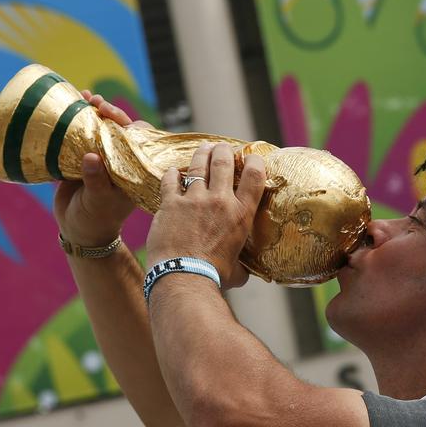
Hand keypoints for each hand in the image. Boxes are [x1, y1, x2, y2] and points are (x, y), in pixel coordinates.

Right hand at [53, 90, 149, 246]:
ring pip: (101, 129)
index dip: (129, 125)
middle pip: (119, 129)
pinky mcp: (83, 159)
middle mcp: (120, 161)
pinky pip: (81, 136)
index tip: (114, 115)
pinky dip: (76, 121)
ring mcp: (102, 159)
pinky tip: (70, 103)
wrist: (78, 231)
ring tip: (84, 96)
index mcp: (133, 169)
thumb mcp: (97, 201)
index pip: (138, 141)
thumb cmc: (95, 219)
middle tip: (97, 102)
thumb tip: (92, 156)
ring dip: (94, 112)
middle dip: (110, 112)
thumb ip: (96, 180)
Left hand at [145, 142, 265, 288]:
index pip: (254, 176)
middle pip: (224, 162)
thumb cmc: (213, 278)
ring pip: (198, 165)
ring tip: (204, 148)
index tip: (252, 158)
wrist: (183, 278)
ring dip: (202, 153)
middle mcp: (219, 201)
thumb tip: (244, 272)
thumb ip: (242, 265)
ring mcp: (193, 200)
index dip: (255, 161)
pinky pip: (170, 180)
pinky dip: (172, 174)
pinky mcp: (170, 204)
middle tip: (223, 148)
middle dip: (224, 150)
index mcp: (241, 215)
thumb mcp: (237, 270)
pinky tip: (172, 171)